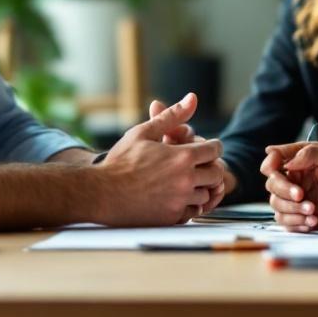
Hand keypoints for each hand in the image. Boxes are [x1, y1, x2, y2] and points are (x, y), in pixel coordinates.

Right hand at [96, 93, 225, 225]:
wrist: (101, 193)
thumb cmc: (120, 161)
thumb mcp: (144, 132)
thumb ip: (172, 116)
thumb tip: (192, 98)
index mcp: (181, 157)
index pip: (215, 150)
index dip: (212, 147)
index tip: (204, 149)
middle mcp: (185, 181)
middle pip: (216, 174)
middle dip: (210, 167)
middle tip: (196, 166)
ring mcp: (179, 201)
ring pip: (206, 195)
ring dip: (199, 187)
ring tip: (182, 181)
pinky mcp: (171, 218)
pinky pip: (193, 212)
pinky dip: (189, 205)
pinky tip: (175, 197)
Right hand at [261, 141, 317, 231]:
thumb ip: (310, 153)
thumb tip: (286, 161)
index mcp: (302, 162)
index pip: (275, 160)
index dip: (270, 164)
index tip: (272, 169)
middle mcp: (298, 180)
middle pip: (272, 185)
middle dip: (284, 191)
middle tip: (301, 195)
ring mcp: (300, 200)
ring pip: (277, 205)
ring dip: (292, 210)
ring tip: (313, 211)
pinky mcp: (304, 218)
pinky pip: (286, 223)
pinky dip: (296, 223)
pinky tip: (313, 221)